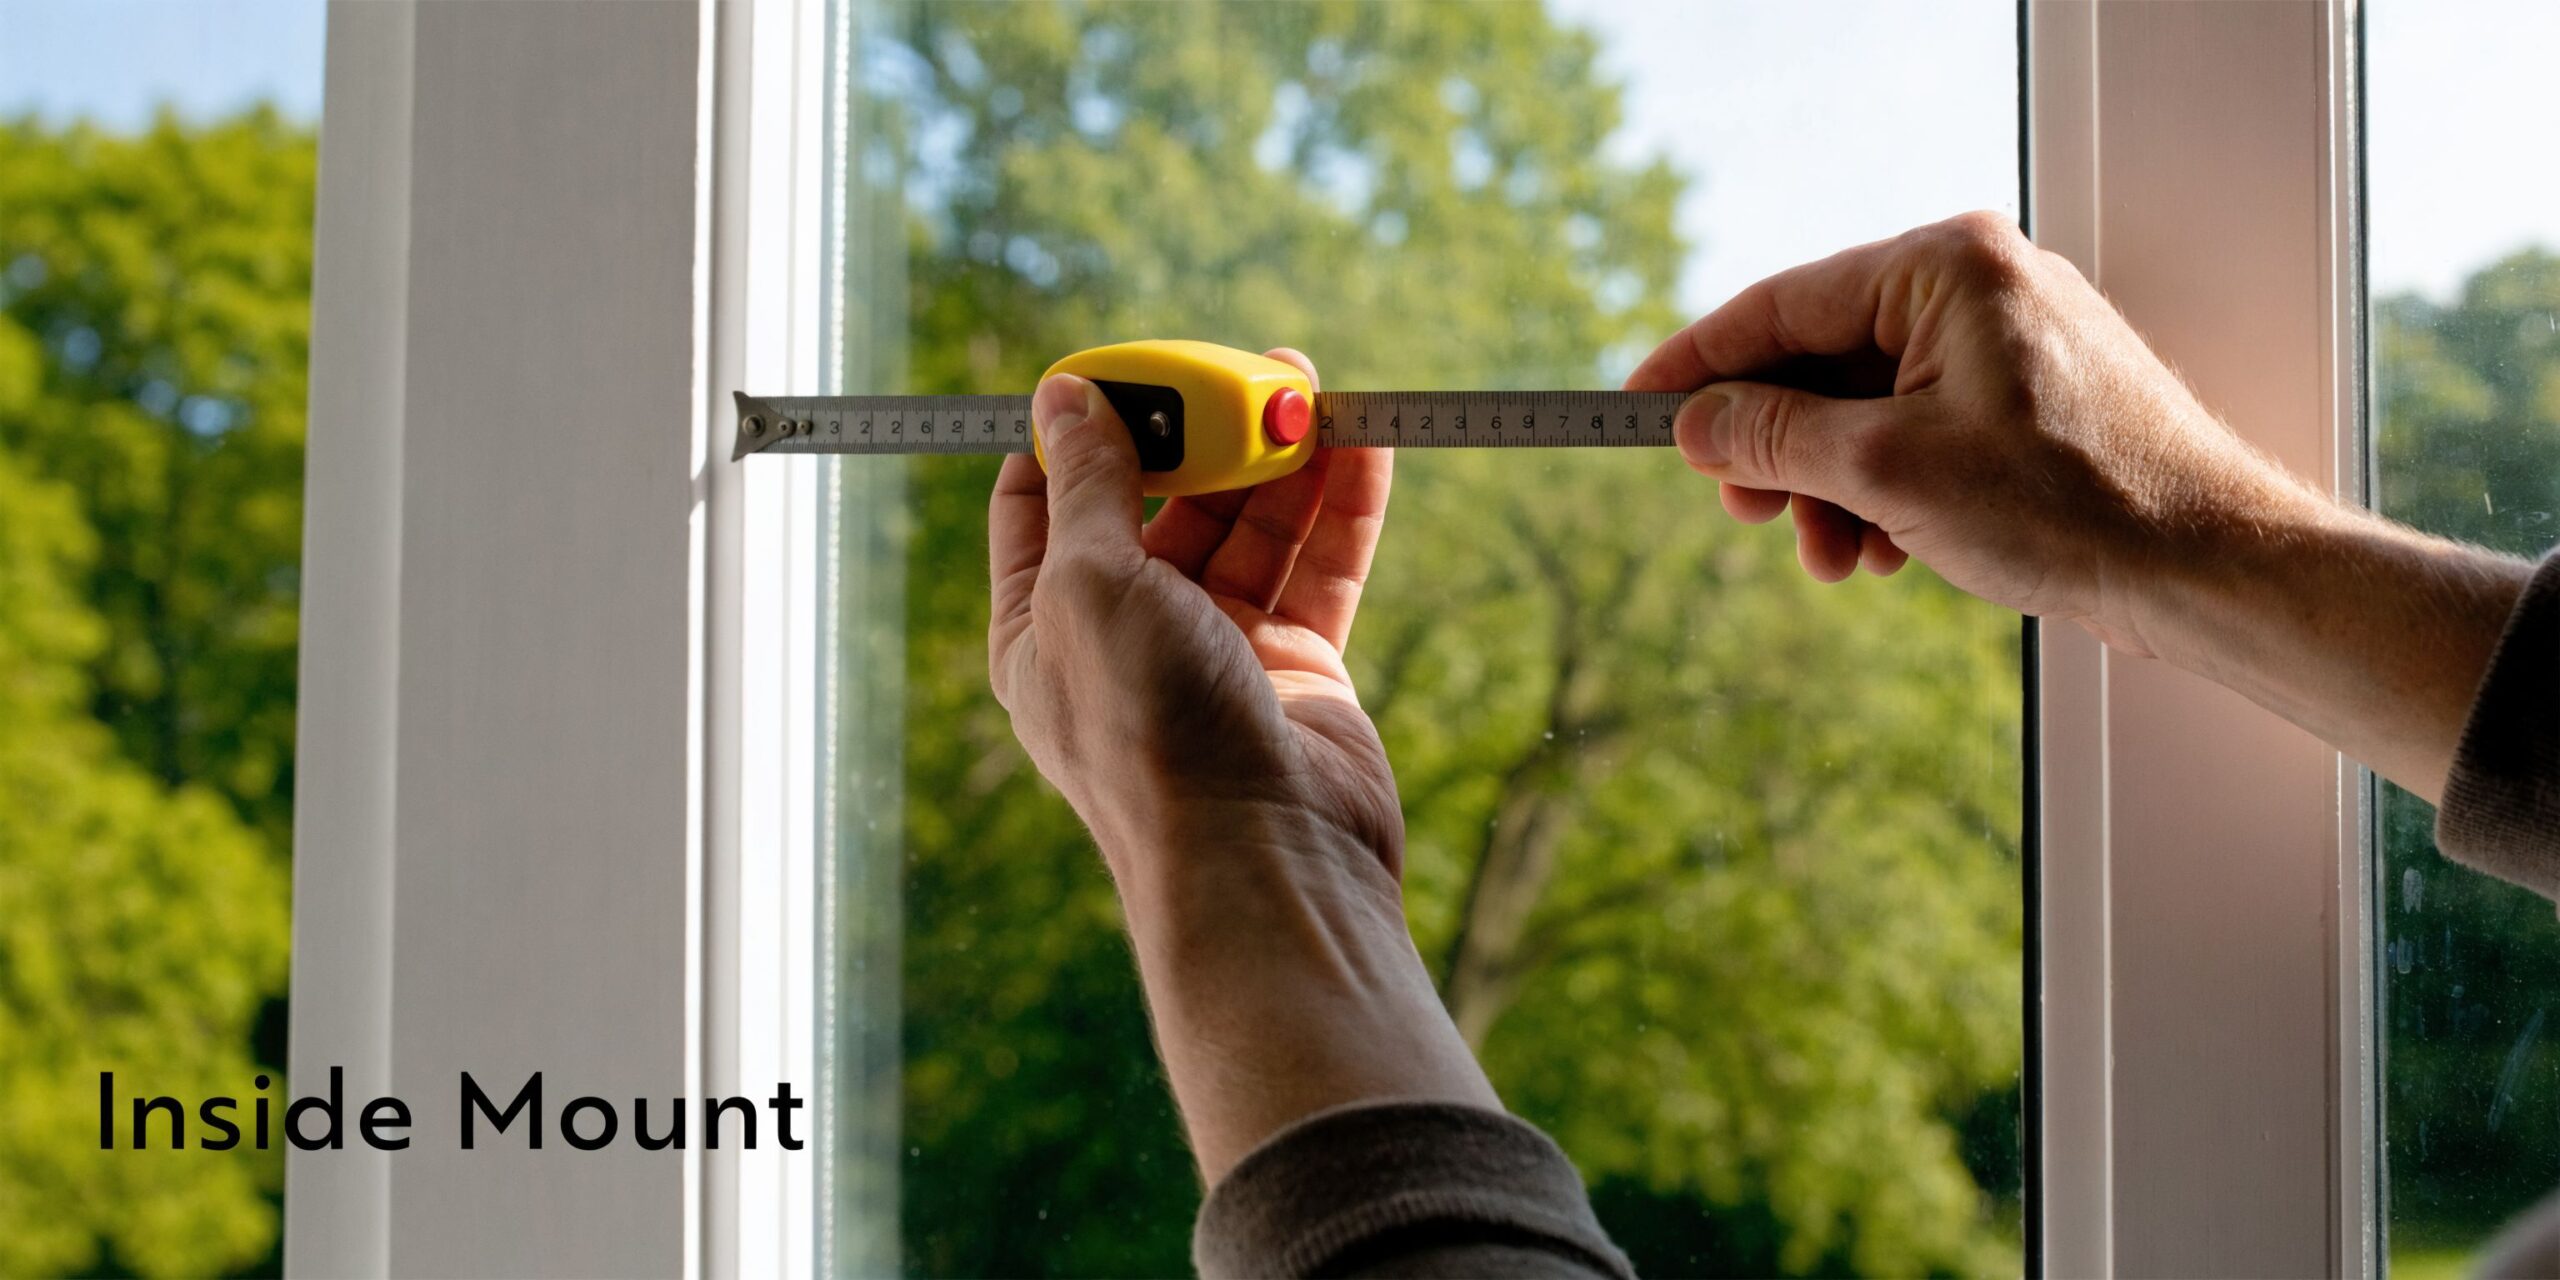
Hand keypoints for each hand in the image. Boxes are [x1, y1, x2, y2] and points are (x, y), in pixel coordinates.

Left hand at [988, 350, 1495, 1180]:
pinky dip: (1340, 505)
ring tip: (1314, 388)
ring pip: (1249, 527)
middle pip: (1162, 502)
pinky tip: (1363, 443)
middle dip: (1202, 431)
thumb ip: (1088, 486)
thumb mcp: (1092, 588)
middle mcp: (1125, 635)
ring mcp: (1215, 652)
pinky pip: (1319, 568)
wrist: (1265, 866)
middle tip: (1248, 368)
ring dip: (1279, 458)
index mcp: (1043, 625)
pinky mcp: (1298, 669)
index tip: (1120, 369)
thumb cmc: (1152, 736)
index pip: (1042, 502)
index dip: (1076, 429)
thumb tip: (1063, 397)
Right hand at [1628, 210, 2322, 654]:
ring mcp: (2007, 337)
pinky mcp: (2028, 395)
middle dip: (1779, 451)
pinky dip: (1886, 488)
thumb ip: (1773, 437)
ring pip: (1866, 405)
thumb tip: (1695, 423)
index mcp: (1944, 264)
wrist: (2207, 569)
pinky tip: (1888, 551)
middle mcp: (1977, 282)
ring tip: (1836, 558)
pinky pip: (1917, 428)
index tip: (1634, 407)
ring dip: (1831, 487)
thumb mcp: (1886, 471)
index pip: (1782, 302)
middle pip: (1821, 358)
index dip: (1698, 364)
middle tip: (1745, 515)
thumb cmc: (2068, 506)